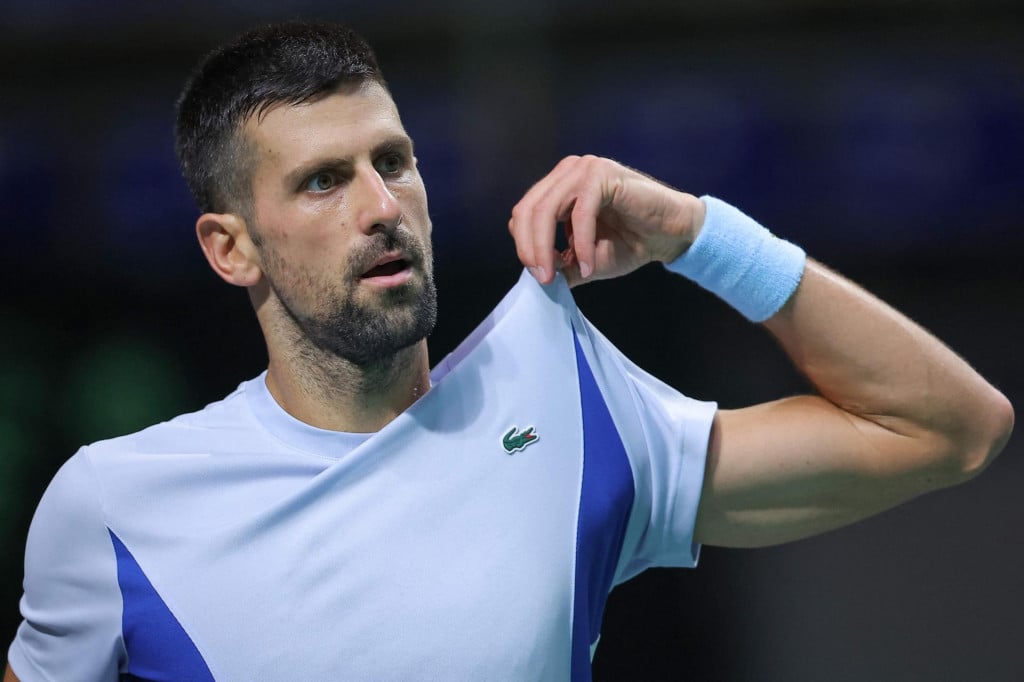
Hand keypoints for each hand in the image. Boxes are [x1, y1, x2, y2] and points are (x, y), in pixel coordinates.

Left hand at [508, 155, 705, 286]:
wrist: (671, 234)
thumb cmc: (631, 242)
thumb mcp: (585, 259)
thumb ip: (560, 264)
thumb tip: (536, 279)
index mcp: (559, 186)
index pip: (523, 213)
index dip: (524, 245)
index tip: (540, 276)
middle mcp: (568, 171)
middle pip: (528, 210)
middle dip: (530, 249)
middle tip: (543, 279)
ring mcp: (584, 169)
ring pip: (546, 210)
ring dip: (547, 247)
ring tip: (556, 275)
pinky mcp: (602, 175)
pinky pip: (580, 213)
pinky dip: (581, 243)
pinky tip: (589, 264)